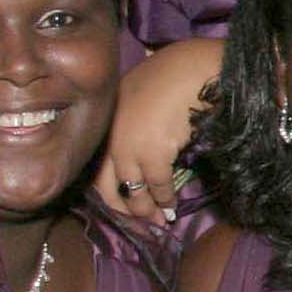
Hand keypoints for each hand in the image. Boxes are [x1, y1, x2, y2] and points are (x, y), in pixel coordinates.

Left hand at [97, 38, 223, 222]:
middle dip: (123, 208)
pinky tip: (170, 205)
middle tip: (139, 221)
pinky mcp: (152, 154)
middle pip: (107, 184)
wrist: (193, 70)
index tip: (124, 202)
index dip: (110, 188)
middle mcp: (111, 136)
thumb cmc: (173, 75)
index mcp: (106, 120)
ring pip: (131, 191)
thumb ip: (134, 118)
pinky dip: (164, 198)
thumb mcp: (141, 94)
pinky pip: (156, 185)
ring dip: (145, 210)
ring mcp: (129, 146)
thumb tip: (143, 143)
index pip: (98, 164)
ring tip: (157, 220)